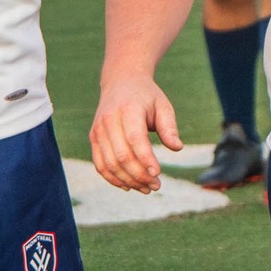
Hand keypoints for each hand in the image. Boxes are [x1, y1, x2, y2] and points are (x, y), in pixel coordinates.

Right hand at [90, 73, 181, 191]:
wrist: (121, 81)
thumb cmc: (147, 96)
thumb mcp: (163, 105)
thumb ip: (169, 127)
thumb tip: (177, 148)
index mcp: (128, 109)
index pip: (135, 139)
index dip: (146, 159)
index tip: (158, 174)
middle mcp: (109, 120)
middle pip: (122, 156)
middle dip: (139, 175)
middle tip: (156, 186)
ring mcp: (98, 130)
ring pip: (110, 163)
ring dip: (128, 180)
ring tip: (146, 189)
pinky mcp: (94, 138)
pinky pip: (99, 164)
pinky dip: (112, 178)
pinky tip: (128, 186)